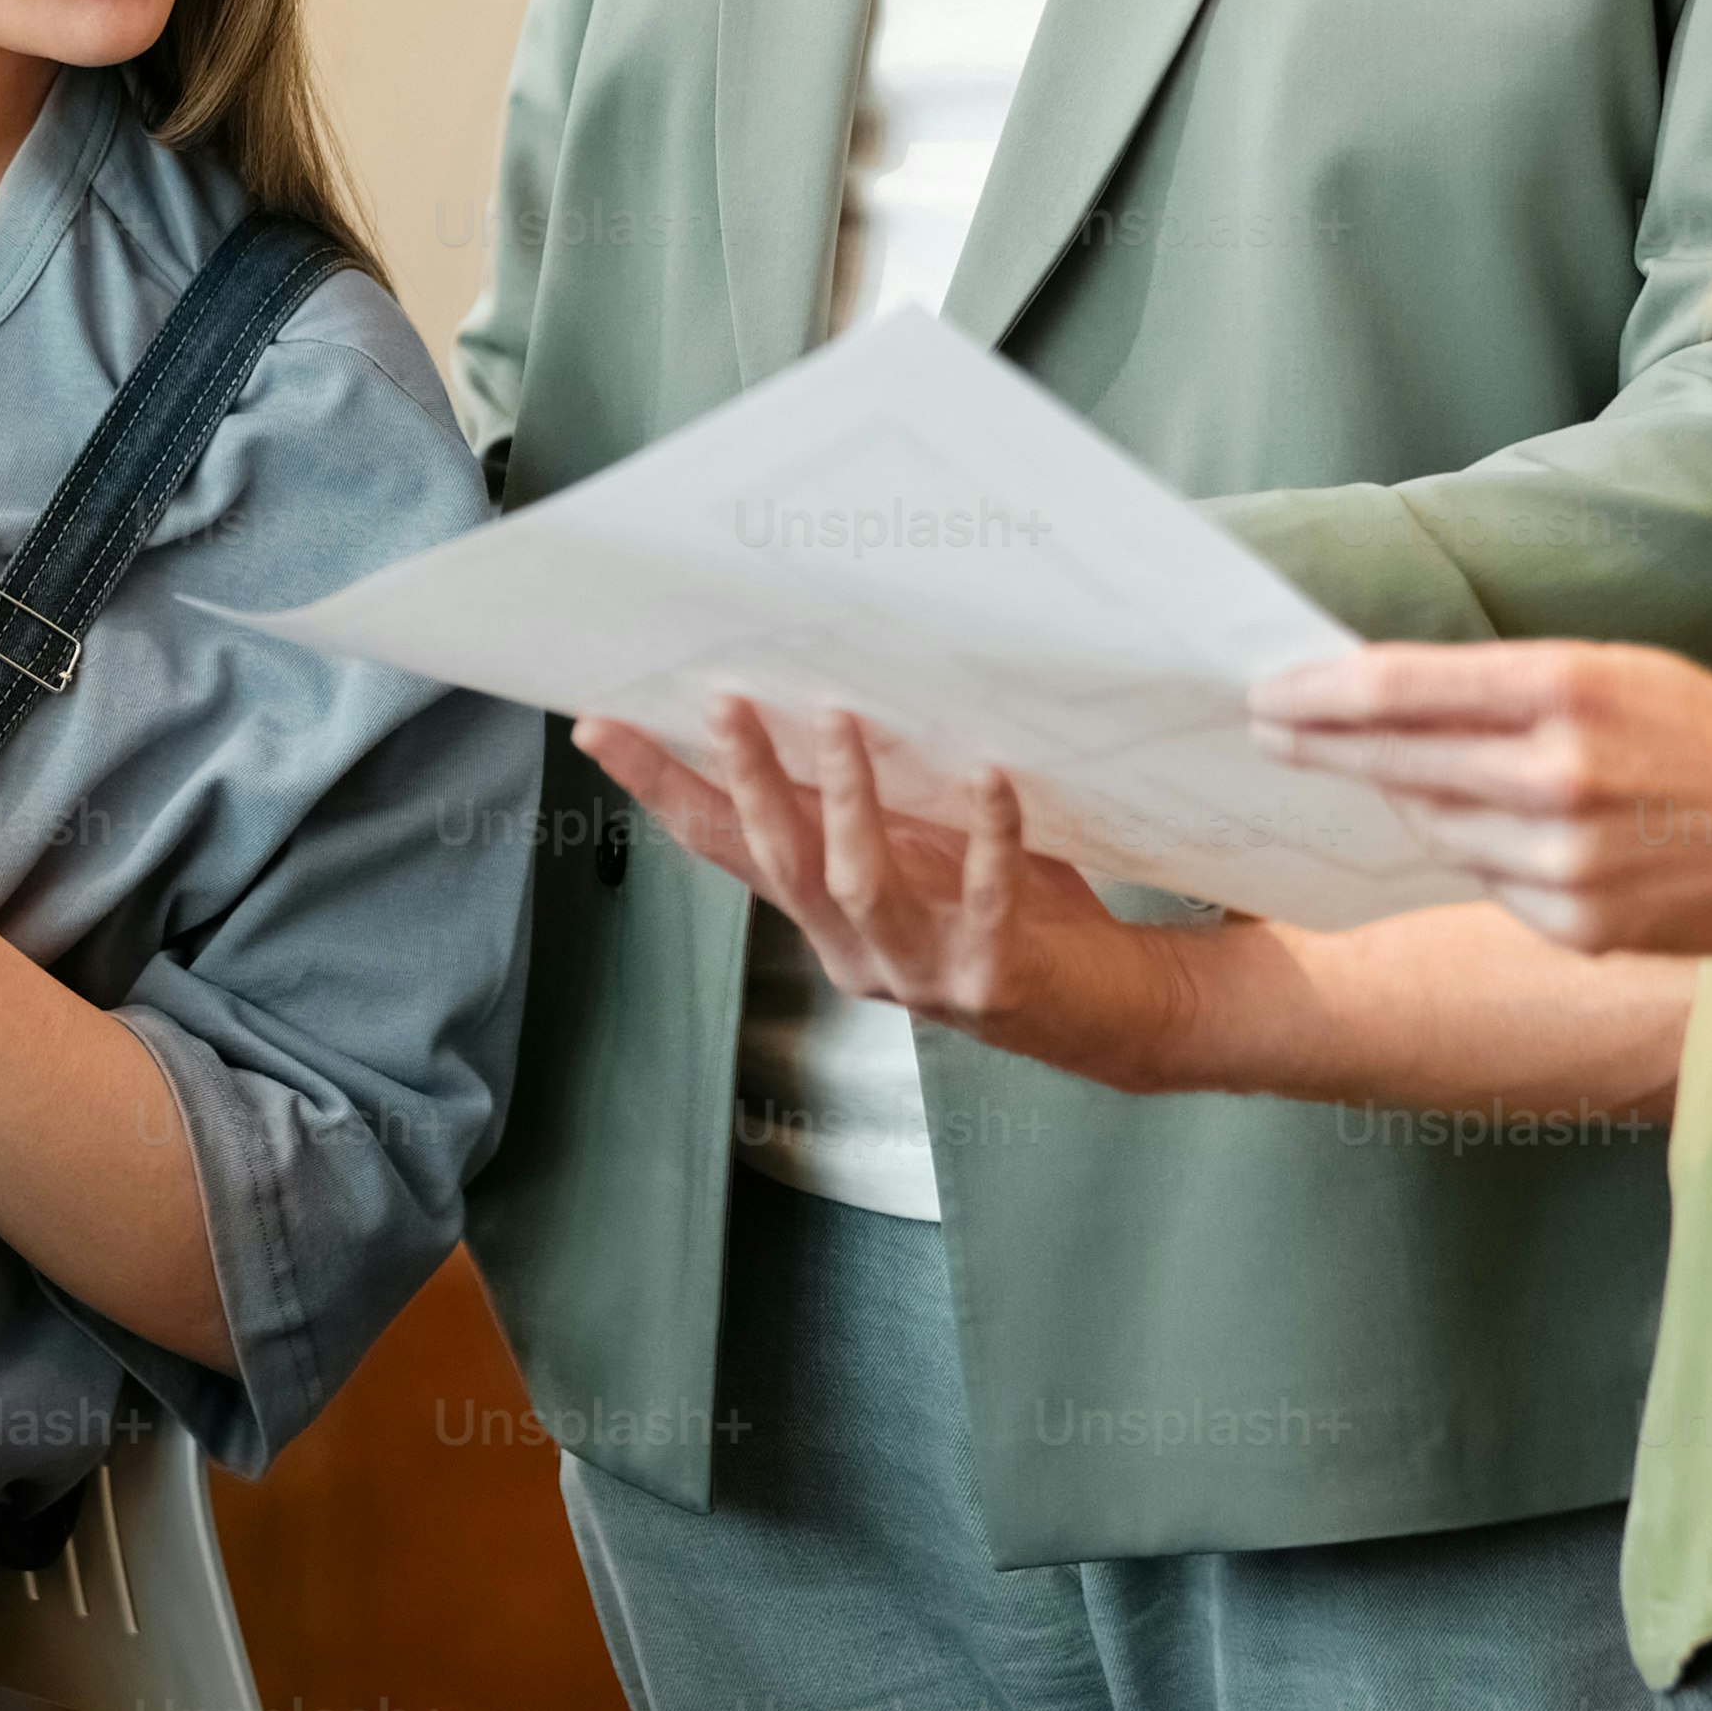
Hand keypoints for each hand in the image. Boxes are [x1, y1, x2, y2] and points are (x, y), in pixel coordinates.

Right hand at [577, 698, 1216, 1095]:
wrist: (1111, 1010)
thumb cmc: (1014, 917)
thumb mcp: (921, 849)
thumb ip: (868, 802)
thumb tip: (812, 699)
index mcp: (825, 916)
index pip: (725, 847)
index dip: (660, 789)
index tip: (600, 726)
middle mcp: (855, 951)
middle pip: (777, 860)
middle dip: (745, 779)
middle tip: (724, 701)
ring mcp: (919, 972)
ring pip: (857, 882)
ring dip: (846, 800)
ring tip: (838, 719)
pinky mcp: (991, 981)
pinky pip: (985, 899)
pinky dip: (987, 837)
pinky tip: (990, 777)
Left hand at [1254, 641, 1711, 953]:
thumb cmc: (1708, 732)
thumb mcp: (1614, 673)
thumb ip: (1506, 691)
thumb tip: (1383, 705)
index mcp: (1567, 688)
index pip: (1402, 689)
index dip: (1320, 693)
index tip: (1267, 691)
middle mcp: (1559, 773)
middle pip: (1398, 762)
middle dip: (1325, 747)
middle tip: (1271, 731)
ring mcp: (1568, 860)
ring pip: (1440, 830)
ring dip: (1423, 806)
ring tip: (1464, 784)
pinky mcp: (1581, 926)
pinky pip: (1493, 887)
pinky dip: (1492, 860)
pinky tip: (1537, 842)